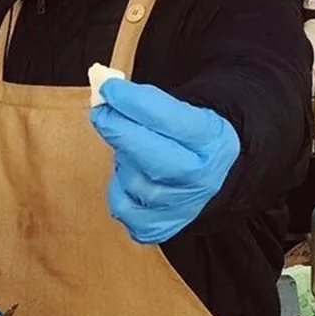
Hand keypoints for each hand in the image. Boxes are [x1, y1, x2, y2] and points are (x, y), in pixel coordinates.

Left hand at [90, 79, 239, 243]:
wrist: (207, 172)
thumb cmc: (184, 135)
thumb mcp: (181, 110)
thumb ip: (147, 102)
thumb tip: (106, 92)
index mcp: (213, 141)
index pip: (173, 121)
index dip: (136, 104)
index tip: (109, 88)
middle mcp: (203, 178)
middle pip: (155, 160)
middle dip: (120, 132)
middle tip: (101, 113)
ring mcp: (183, 207)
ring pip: (135, 183)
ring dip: (121, 160)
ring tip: (128, 148)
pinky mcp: (160, 227)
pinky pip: (123, 209)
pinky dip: (117, 189)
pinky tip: (127, 175)